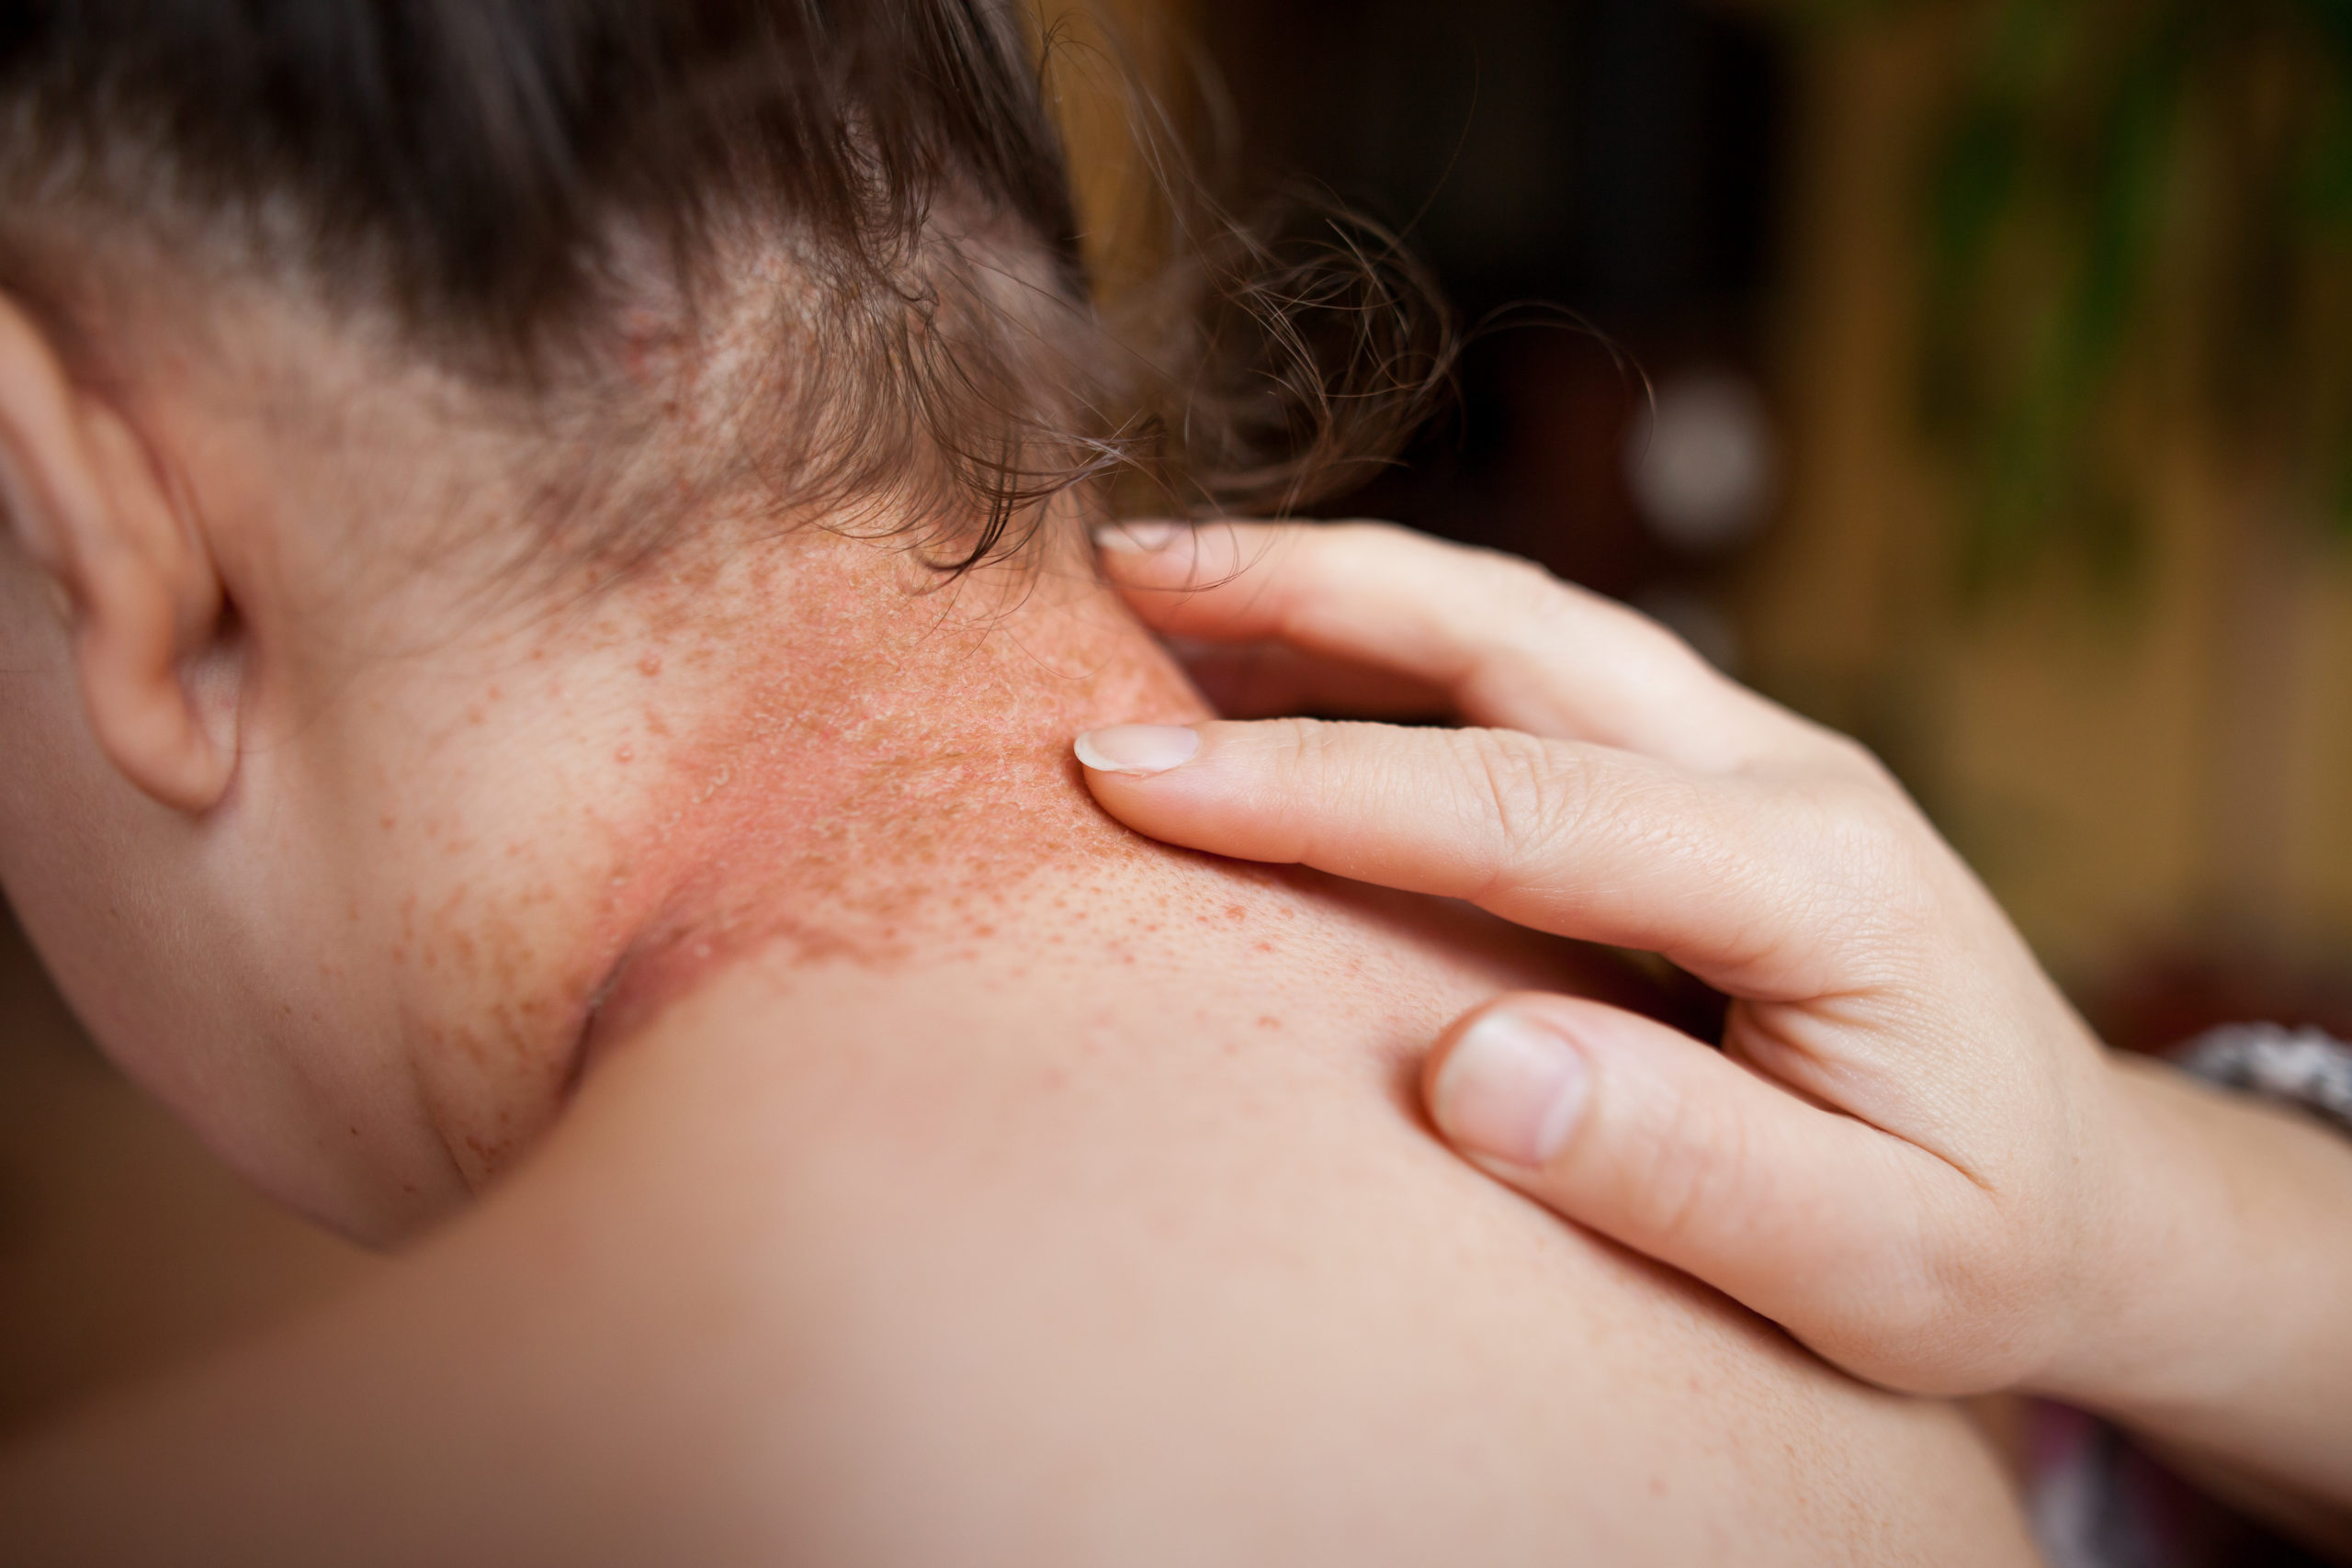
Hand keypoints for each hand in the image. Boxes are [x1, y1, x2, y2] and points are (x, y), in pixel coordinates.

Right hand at [1076, 518, 2143, 1401]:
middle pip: (1516, 635)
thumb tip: (1467, 1069)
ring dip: (1338, 590)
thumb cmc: (1978, 1241)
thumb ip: (1684, 1170)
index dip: (1316, 785)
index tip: (1132, 777)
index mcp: (1818, 883)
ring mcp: (1750, 753)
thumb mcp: (1870, 1264)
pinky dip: (1393, 643)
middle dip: (1307, 590)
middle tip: (1119, 571)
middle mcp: (1781, 772)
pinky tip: (1287, 660)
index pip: (1524, 805)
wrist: (2096, 1191)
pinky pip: (1532, 674)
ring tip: (1162, 583)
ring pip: (1517, 624)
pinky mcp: (1709, 774)